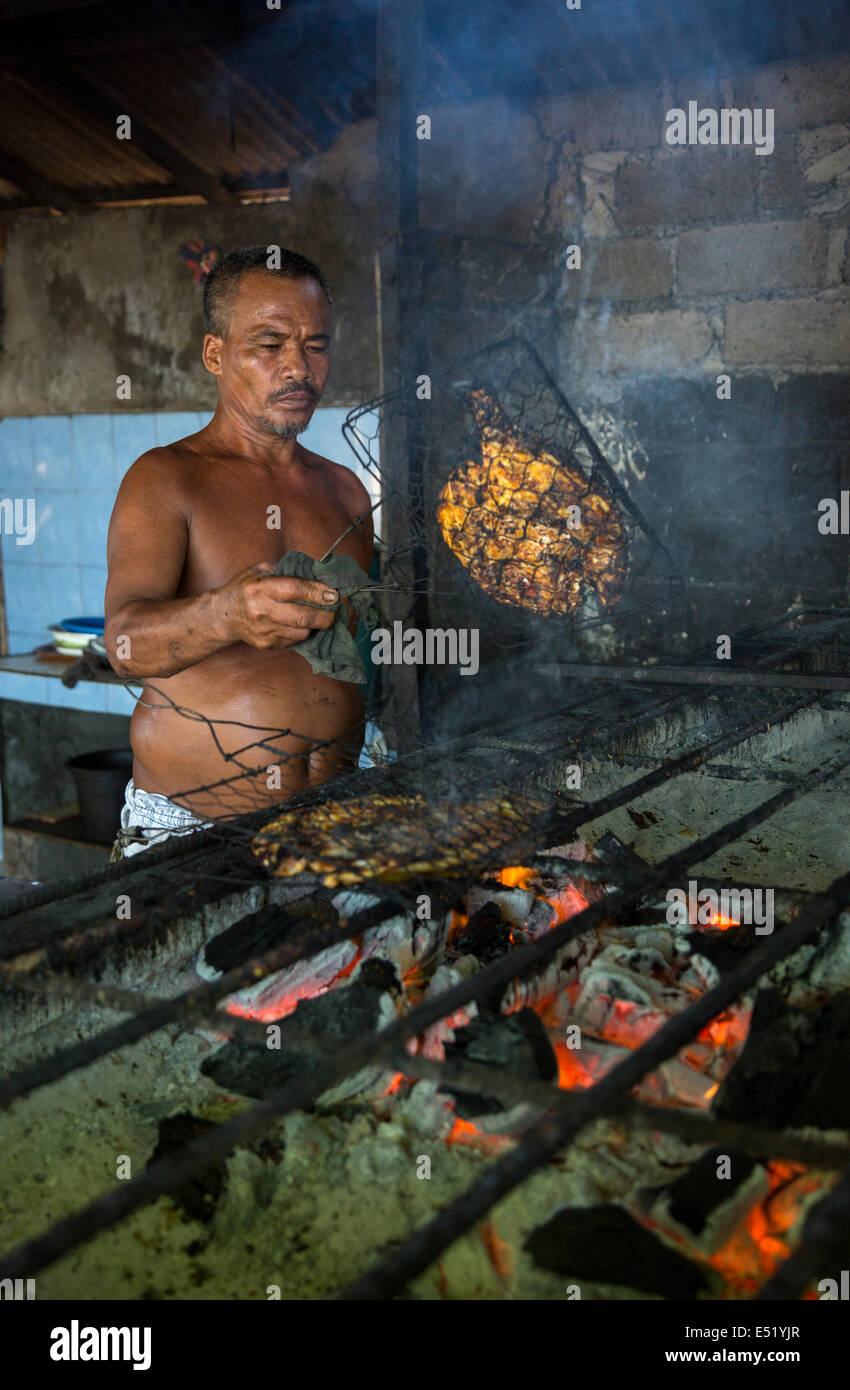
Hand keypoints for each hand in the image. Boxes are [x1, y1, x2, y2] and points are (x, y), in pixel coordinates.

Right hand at [211, 562, 338, 649]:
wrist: (222, 615)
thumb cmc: (244, 588)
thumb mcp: (259, 571)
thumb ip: (285, 571)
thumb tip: (316, 575)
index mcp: (259, 588)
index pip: (295, 589)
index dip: (317, 592)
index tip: (333, 593)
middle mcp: (260, 610)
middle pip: (302, 617)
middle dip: (324, 615)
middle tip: (334, 610)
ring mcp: (263, 630)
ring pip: (301, 632)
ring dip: (315, 625)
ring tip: (318, 616)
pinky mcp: (266, 644)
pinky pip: (294, 640)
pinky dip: (302, 632)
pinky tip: (301, 624)